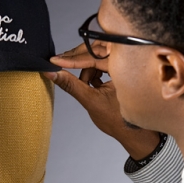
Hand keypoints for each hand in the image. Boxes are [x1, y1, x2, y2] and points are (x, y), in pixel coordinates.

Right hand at [43, 43, 159, 159]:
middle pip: (95, 51)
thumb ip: (70, 85)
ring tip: (83, 85)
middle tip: (61, 64)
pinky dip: (92, 74)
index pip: (93, 55)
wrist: (130, 132)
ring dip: (86, 70)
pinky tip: (91, 85)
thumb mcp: (89, 100)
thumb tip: (53, 73)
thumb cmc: (117, 119)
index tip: (56, 61)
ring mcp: (122, 66)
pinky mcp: (118, 71)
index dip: (72, 59)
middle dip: (78, 60)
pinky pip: (101, 65)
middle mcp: (125, 62)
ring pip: (96, 58)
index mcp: (123, 66)